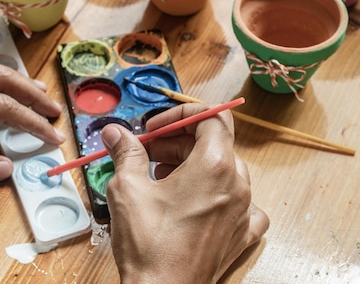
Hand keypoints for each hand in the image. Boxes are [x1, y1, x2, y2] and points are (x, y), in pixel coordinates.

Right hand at [102, 103, 268, 283]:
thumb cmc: (149, 245)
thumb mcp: (127, 188)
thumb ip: (126, 152)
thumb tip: (116, 132)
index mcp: (214, 166)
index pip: (211, 117)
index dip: (180, 116)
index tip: (155, 130)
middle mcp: (236, 184)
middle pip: (214, 143)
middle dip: (178, 141)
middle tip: (148, 153)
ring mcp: (243, 210)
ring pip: (225, 170)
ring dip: (194, 165)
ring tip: (164, 178)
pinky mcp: (242, 234)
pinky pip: (241, 203)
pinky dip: (220, 195)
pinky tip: (199, 203)